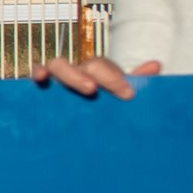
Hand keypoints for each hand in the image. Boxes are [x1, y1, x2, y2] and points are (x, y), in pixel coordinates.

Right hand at [32, 55, 158, 98]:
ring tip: (88, 89)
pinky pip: (36, 75)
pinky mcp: (42, 88)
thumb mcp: (120, 96)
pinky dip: (37, 73)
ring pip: (58, 65)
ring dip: (70, 74)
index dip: (115, 78)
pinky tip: (41, 79)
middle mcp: (79, 71)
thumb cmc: (102, 108)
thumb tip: (156, 64)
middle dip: (98, 75)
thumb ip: (137, 82)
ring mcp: (58, 78)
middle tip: (102, 91)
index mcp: (99, 72)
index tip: (127, 94)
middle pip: (86, 64)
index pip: (107, 68)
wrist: (80, 128)